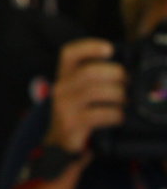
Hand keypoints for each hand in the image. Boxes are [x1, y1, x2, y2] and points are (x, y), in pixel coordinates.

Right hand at [48, 38, 124, 153]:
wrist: (59, 140)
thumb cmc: (79, 110)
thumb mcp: (81, 90)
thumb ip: (98, 77)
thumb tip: (128, 72)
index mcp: (64, 75)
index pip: (69, 53)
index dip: (89, 47)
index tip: (109, 50)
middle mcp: (61, 89)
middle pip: (89, 72)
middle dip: (116, 74)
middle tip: (127, 83)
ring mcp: (64, 107)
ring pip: (96, 92)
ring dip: (119, 95)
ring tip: (126, 101)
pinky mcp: (71, 124)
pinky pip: (100, 114)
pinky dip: (116, 114)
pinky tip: (119, 117)